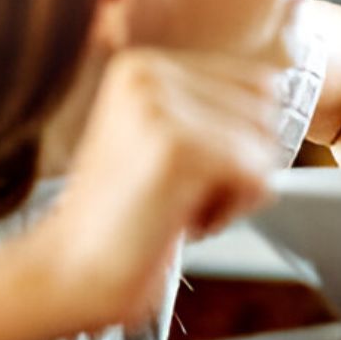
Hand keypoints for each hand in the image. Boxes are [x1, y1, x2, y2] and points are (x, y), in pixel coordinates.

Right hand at [27, 49, 283, 333]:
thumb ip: (210, 109)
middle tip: (180, 195)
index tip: (187, 172)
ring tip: (176, 206)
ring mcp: (161, 107)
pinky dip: (231, 213)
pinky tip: (180, 222)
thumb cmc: (121, 220)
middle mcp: (149, 73)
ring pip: (265, 146)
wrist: (64, 274)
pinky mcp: (176, 148)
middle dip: (241, 165)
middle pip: (267, 113)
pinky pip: (257, 177)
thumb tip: (276, 90)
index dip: (242, 140)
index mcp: (144, 65)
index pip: (258, 84)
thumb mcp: (162, 140)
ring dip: (235, 192)